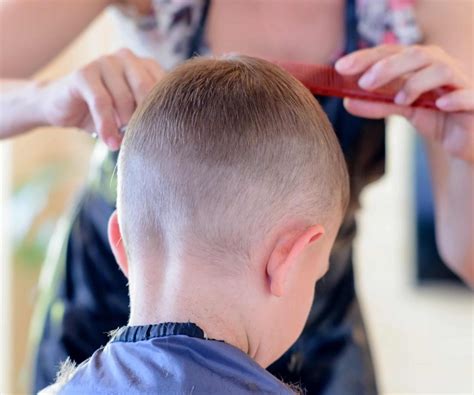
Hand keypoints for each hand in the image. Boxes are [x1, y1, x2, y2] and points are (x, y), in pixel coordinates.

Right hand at [39, 48, 163, 149]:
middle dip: (143, 117)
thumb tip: (168, 131)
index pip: (163, 86)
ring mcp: (104, 61)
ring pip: (124, 98)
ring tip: (121, 143)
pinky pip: (101, 103)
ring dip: (124, 126)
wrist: (63, 108)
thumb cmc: (105, 112)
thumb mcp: (132, 112)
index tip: (161, 133)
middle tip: (141, 138)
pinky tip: (110, 142)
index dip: (161, 111)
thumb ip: (149, 113)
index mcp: (145, 64)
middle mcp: (126, 57)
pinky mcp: (83, 73)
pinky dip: (107, 126)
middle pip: (146, 89)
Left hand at [335, 45, 473, 162]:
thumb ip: (378, 105)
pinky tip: (440, 104)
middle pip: (416, 54)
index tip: (341, 67)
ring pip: (441, 69)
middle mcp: (442, 65)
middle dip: (387, 66)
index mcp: (421, 63)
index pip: (392, 52)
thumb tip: (348, 103)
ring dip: (416, 82)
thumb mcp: (404, 110)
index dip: (366, 57)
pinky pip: (469, 95)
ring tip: (399, 101)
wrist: (466, 138)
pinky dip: (455, 97)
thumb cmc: (436, 116)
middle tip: (364, 83)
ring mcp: (461, 81)